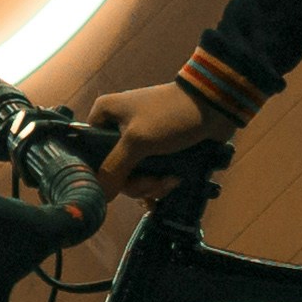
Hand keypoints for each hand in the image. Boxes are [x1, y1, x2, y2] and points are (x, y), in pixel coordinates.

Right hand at [80, 82, 207, 188]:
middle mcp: (116, 127)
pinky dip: (158, 182)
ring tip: (170, 181)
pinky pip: (148, 173)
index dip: (100, 173)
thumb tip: (100, 195)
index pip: (88, 152)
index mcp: (104, 115)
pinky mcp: (155, 150)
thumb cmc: (170, 115)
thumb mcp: (137, 141)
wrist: (213, 107)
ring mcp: (137, 140)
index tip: (120, 185)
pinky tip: (171, 184)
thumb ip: (114, 169)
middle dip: (136, 182)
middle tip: (153, 183)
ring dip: (152, 184)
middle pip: (113, 169)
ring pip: (132, 175)